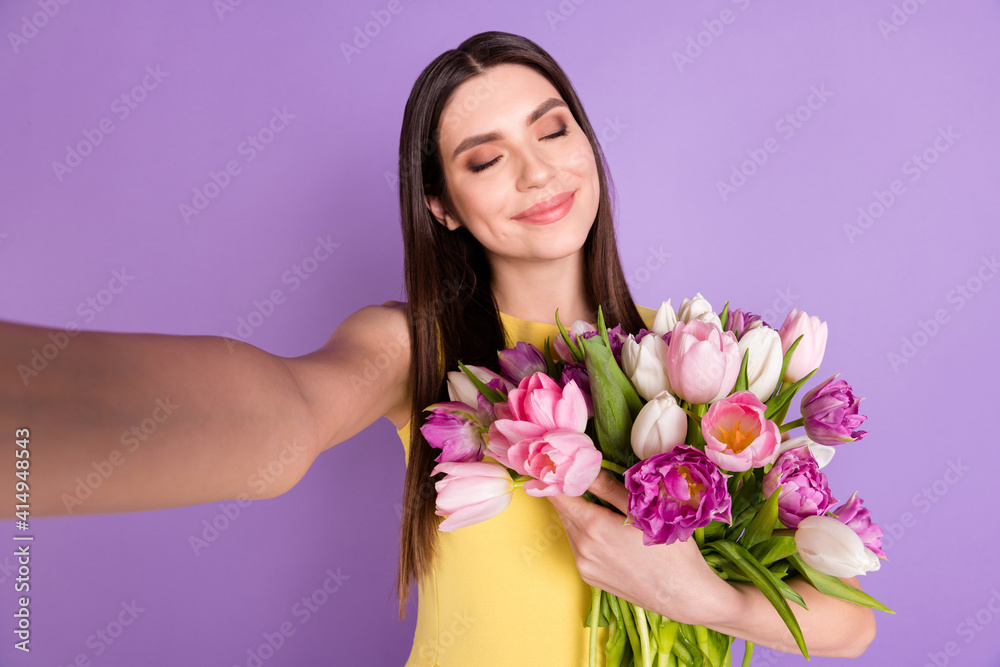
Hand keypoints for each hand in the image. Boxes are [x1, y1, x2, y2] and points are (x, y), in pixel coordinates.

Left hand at [546, 470, 742, 625]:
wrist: (683, 595)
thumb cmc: (669, 549)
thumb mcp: (641, 509)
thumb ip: (607, 487)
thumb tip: (583, 467)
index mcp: (593, 526)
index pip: (558, 496)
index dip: (557, 478)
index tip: (561, 466)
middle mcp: (582, 548)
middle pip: (564, 512)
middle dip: (569, 494)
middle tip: (580, 477)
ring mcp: (585, 566)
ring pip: (571, 530)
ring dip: (578, 516)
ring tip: (600, 505)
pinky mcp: (590, 578)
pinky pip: (579, 549)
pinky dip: (586, 536)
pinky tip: (608, 532)